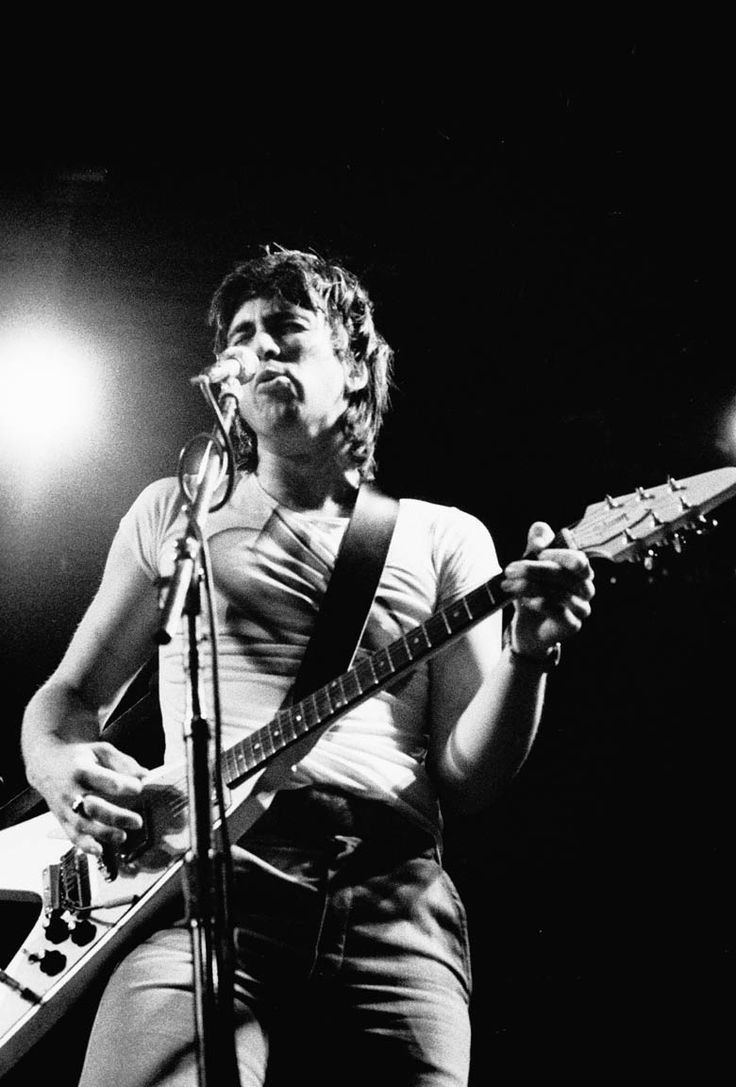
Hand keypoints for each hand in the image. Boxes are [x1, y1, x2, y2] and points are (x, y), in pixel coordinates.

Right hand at [30, 741, 146, 855]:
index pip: (106, 780)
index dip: (125, 785)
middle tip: (137, 822)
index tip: (139, 787)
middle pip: (94, 807)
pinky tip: (99, 850)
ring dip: (104, 833)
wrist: (44, 763)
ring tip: (123, 836)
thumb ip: (123, 762)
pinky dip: (85, 845)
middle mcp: (71, 790)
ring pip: (83, 825)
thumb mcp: (100, 750)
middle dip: (117, 817)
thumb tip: (144, 776)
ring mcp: (65, 806)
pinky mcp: (62, 818)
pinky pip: (72, 835)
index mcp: (82, 770)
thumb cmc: (77, 757)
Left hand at [501, 522, 594, 658]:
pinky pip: (559, 612)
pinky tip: (526, 601)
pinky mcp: (572, 625)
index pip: (577, 559)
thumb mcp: (532, 560)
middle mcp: (586, 588)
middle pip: (564, 575)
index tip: (534, 551)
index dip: (556, 553)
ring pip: (560, 593)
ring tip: (509, 585)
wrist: (528, 624)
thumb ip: (537, 541)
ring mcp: (581, 607)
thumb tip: (539, 542)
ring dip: (530, 587)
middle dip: (534, 569)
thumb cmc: (534, 589)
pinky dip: (540, 604)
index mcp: (581, 570)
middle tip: (509, 569)